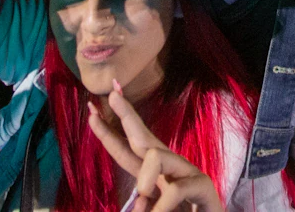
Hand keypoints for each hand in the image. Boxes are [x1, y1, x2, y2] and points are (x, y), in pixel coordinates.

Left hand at [87, 82, 224, 211]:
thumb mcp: (153, 210)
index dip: (108, 133)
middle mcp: (169, 168)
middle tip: (112, 95)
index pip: (127, 151)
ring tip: (143, 193)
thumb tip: (140, 197)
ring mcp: (188, 174)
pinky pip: (176, 189)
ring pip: (158, 156)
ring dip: (145, 176)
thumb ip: (143, 205)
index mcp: (153, 175)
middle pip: (144, 138)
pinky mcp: (203, 185)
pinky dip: (162, 206)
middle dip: (126, 115)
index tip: (91, 113)